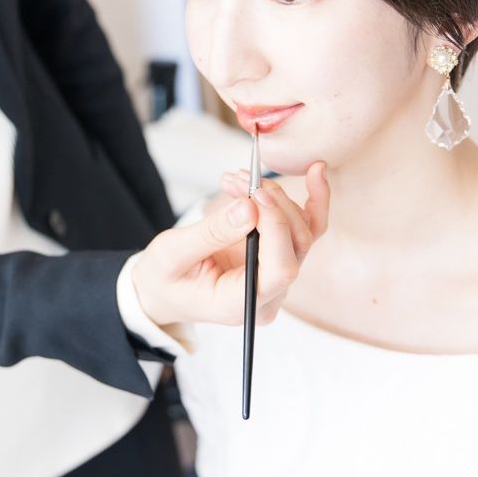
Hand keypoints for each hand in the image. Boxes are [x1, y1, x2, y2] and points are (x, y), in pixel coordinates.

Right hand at [131, 161, 328, 326]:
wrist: (162, 290)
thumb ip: (210, 233)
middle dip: (273, 204)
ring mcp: (275, 278)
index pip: (280, 270)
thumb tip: (249, 207)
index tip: (253, 195)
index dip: (276, 228)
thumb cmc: (163, 278)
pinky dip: (313, 201)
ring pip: (303, 233)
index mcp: (240, 304)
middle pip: (296, 247)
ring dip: (278, 197)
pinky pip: (306, 230)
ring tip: (242, 178)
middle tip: (241, 179)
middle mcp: (267, 296)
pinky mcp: (276, 257)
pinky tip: (315, 172)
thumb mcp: (172, 254)